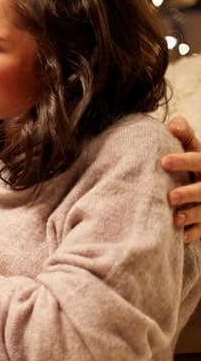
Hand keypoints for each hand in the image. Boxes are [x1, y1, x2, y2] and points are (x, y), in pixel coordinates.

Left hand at [162, 116, 200, 242]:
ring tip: (175, 218)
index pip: (199, 160)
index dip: (184, 161)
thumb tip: (173, 123)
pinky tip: (182, 237)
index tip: (163, 161)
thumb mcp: (193, 147)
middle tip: (170, 197)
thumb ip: (183, 134)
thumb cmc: (195, 163)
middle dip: (190, 193)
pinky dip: (194, 233)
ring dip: (192, 216)